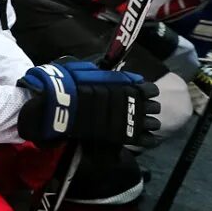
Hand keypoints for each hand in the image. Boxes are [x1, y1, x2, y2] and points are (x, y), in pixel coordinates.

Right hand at [17, 59, 161, 145]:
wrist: (58, 105)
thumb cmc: (69, 84)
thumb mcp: (87, 71)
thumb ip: (106, 75)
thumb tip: (118, 75)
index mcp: (125, 85)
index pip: (149, 89)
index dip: (147, 91)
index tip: (143, 93)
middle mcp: (131, 102)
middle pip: (153, 106)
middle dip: (149, 107)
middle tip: (142, 109)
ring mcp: (128, 120)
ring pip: (151, 123)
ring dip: (149, 123)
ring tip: (144, 124)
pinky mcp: (122, 136)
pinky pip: (144, 140)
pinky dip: (147, 140)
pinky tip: (147, 139)